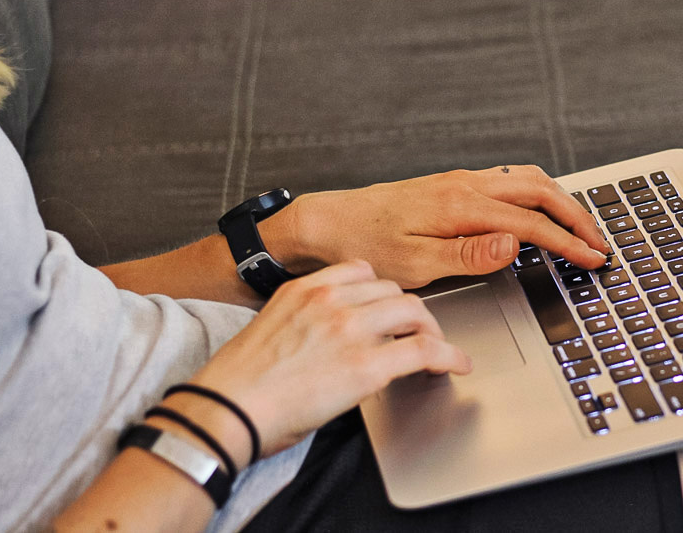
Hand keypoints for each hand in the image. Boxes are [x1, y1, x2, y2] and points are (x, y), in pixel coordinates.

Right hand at [188, 260, 471, 456]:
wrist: (225, 411)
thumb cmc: (239, 383)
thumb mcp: (273, 328)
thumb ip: (309, 319)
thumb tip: (336, 337)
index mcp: (305, 287)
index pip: (363, 271)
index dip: (383, 291)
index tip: (390, 305)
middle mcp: (331, 299)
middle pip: (395, 290)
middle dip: (411, 312)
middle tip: (418, 332)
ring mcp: (351, 330)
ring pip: (415, 312)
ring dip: (431, 330)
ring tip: (437, 348)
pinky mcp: (367, 366)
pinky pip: (424, 350)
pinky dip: (449, 355)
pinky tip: (457, 364)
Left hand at [272, 165, 608, 287]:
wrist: (326, 224)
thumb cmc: (363, 246)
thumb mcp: (414, 263)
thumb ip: (469, 254)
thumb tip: (513, 244)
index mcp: (461, 206)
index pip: (532, 224)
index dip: (569, 242)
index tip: (593, 257)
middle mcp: (464, 186)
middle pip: (540, 191)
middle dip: (577, 216)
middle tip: (600, 241)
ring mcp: (459, 181)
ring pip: (527, 180)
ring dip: (560, 201)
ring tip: (580, 225)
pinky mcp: (452, 185)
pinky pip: (509, 181)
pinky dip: (538, 194)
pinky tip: (540, 209)